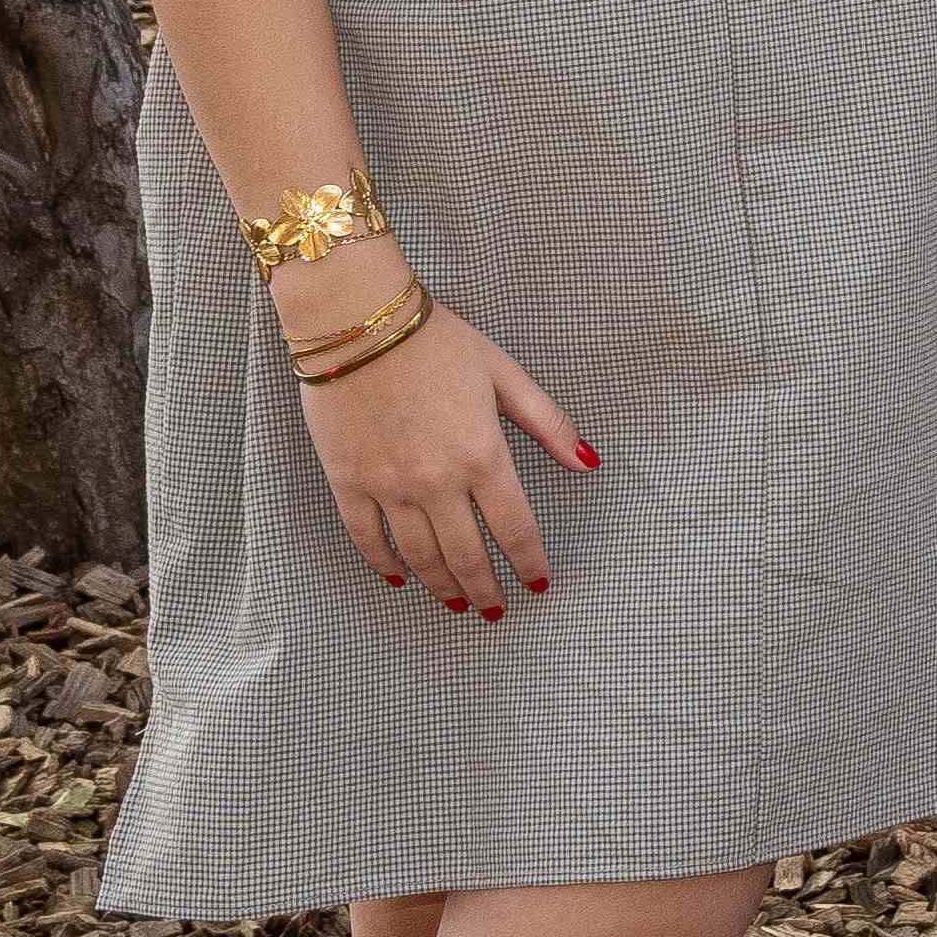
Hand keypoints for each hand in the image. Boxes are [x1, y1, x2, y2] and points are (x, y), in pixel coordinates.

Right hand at [292, 287, 589, 620]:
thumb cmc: (439, 344)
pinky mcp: (348, 483)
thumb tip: (589, 463)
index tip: (538, 583)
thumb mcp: (506, 375)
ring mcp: (388, 486)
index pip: (514, 527)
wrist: (359, 325)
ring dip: (441, 585)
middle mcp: (437, 482)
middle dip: (486, 588)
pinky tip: (399, 578)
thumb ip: (549, 425)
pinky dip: (383, 564)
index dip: (529, 561)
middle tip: (496, 611)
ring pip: (419, 556)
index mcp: (483, 456)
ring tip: (456, 603)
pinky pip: (367, 538)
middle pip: (467, 554)